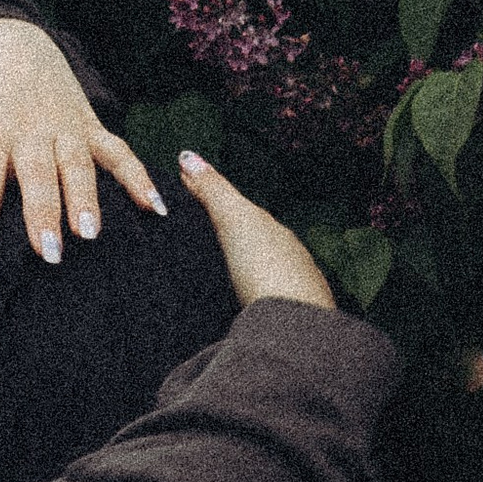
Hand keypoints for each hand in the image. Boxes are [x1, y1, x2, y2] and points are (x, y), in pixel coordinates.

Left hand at [0, 17, 166, 284]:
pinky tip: (155, 207)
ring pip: (78, 163)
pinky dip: (138, 176)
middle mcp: (26, 132)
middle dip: (42, 214)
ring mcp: (63, 126)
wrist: (6, 42)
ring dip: (86, 198)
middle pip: (35, 175)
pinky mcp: (91, 123)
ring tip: (92, 234)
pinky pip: (118, 150)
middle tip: (48, 255)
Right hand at [175, 147, 336, 309]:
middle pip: (254, 233)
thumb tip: (191, 156)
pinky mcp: (290, 312)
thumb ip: (214, 190)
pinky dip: (256, 284)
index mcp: (271, 227)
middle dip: (230, 227)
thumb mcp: (233, 219)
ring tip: (222, 260)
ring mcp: (293, 282)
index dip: (211, 195)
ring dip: (246, 257)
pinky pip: (270, 289)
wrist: (295, 324)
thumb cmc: (264, 268)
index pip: (237, 204)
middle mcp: (286, 251)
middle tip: (202, 222)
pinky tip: (247, 294)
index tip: (187, 184)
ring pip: (265, 261)